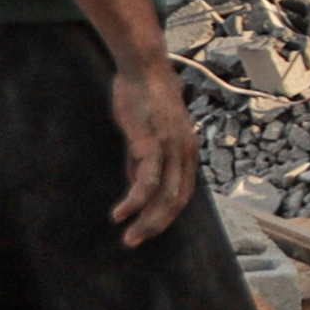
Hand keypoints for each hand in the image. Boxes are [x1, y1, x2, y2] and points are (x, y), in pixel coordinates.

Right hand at [102, 48, 200, 247]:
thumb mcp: (148, 132)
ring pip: (164, 196)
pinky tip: (121, 213)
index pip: (183, 193)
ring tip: (129, 236)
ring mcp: (170, 148)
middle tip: (136, 242)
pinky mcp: (151, 142)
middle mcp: (184, 152)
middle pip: (176, 201)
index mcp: (188, 151)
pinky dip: (135, 201)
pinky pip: (146, 179)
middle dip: (157, 226)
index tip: (149, 230)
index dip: (167, 215)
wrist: (145, 67)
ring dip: (146, 221)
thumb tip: (135, 184)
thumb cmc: (145, 97)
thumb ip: (143, 159)